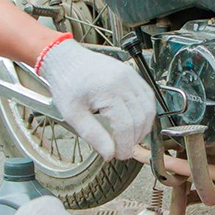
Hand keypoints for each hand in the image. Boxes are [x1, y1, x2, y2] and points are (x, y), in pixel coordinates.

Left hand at [38, 38, 155, 160]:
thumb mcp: (73, 114)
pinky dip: (145, 112)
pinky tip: (135, 122)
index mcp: (108, 91)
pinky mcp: (132, 74)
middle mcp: (124, 81)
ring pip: (148, 108)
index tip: (119, 155)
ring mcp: (131, 76)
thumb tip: (109, 154)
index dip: (125, 145)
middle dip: (134, 139)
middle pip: (140, 118)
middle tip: (123, 150)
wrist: (66, 59)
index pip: (126, 126)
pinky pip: (148, 96)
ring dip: (143, 127)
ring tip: (130, 138)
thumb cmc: (66, 83)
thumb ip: (93, 135)